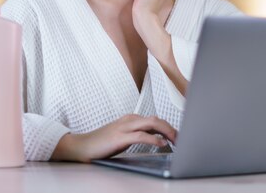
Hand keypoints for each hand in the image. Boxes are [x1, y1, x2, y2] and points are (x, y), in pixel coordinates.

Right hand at [51, 114, 176, 162]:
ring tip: (176, 140)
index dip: (169, 127)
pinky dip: (154, 138)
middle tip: (182, 139)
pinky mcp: (120, 137)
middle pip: (156, 119)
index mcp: (130, 119)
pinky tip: (161, 143)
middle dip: (171, 128)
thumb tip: (158, 139)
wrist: (82, 146)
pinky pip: (141, 135)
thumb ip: (138, 134)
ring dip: (167, 131)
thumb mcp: (123, 136)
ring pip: (152, 123)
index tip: (178, 136)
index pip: (155, 120)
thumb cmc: (103, 143)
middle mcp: (129, 120)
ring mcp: (124, 127)